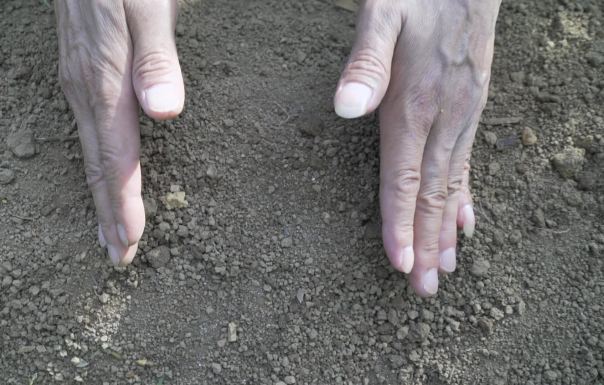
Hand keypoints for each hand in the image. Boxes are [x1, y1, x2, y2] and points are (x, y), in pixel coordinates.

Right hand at [55, 0, 183, 264]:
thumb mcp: (147, 7)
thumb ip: (156, 59)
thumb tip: (165, 112)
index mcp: (103, 81)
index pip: (115, 156)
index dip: (123, 201)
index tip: (130, 242)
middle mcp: (84, 90)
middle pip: (97, 166)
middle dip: (110, 214)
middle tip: (119, 257)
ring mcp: (78, 84)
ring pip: (90, 154)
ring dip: (102, 198)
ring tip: (111, 234)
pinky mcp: (81, 77)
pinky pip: (88, 136)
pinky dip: (97, 169)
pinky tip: (101, 179)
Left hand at [334, 0, 500, 295]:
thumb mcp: (383, 16)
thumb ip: (366, 63)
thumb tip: (345, 108)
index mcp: (413, 105)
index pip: (404, 178)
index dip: (400, 224)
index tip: (399, 264)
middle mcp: (442, 118)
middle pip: (431, 194)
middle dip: (425, 243)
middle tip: (423, 287)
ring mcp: (462, 115)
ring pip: (452, 185)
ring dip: (445, 229)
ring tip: (445, 268)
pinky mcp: (471, 107)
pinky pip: (468, 162)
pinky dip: (465, 197)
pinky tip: (467, 222)